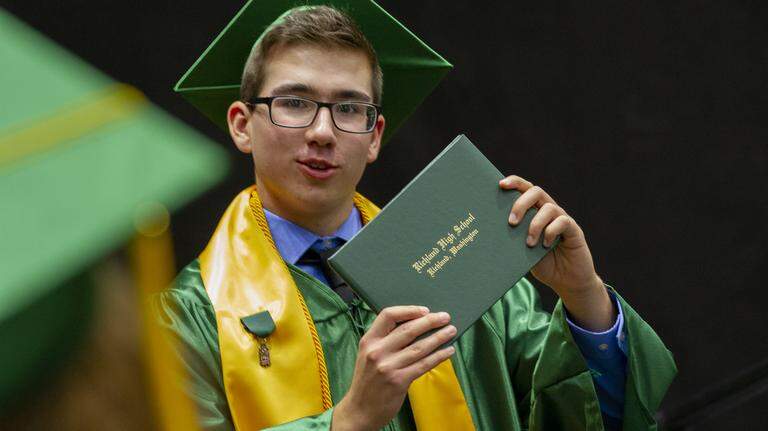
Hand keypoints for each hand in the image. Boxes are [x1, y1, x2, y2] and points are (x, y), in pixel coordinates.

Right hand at [332, 306, 455, 430]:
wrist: (359, 410)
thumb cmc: (367, 381)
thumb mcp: (367, 355)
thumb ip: (385, 341)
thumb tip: (415, 326)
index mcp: (368, 341)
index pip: (388, 315)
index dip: (409, 311)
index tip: (424, 310)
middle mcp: (377, 351)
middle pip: (408, 329)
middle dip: (430, 321)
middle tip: (445, 317)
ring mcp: (388, 367)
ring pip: (419, 347)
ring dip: (439, 337)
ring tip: (451, 331)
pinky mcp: (399, 381)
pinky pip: (424, 364)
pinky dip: (438, 356)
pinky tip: (448, 351)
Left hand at [500, 175, 614, 330]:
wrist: (567, 281)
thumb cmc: (542, 264)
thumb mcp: (523, 251)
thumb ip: (513, 238)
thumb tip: (490, 232)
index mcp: (534, 211)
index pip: (525, 189)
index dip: (514, 182)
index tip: (500, 185)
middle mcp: (549, 210)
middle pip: (535, 192)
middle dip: (521, 204)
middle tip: (512, 222)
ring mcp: (562, 219)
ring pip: (548, 207)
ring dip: (535, 225)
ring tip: (529, 243)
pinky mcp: (574, 230)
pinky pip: (563, 221)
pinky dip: (551, 231)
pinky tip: (545, 245)